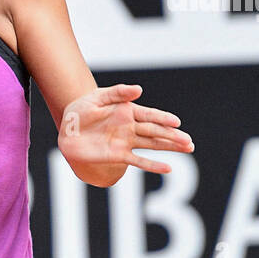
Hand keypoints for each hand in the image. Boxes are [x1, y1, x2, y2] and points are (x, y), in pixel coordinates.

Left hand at [58, 84, 193, 174]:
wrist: (68, 129)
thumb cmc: (82, 109)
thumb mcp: (98, 97)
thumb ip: (118, 92)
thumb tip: (139, 89)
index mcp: (128, 110)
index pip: (150, 114)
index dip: (163, 118)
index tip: (176, 122)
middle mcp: (131, 126)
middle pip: (156, 131)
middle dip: (173, 136)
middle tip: (190, 141)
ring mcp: (126, 141)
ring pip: (153, 145)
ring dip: (170, 147)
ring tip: (188, 148)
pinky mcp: (118, 155)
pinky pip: (138, 161)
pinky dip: (152, 165)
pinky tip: (168, 168)